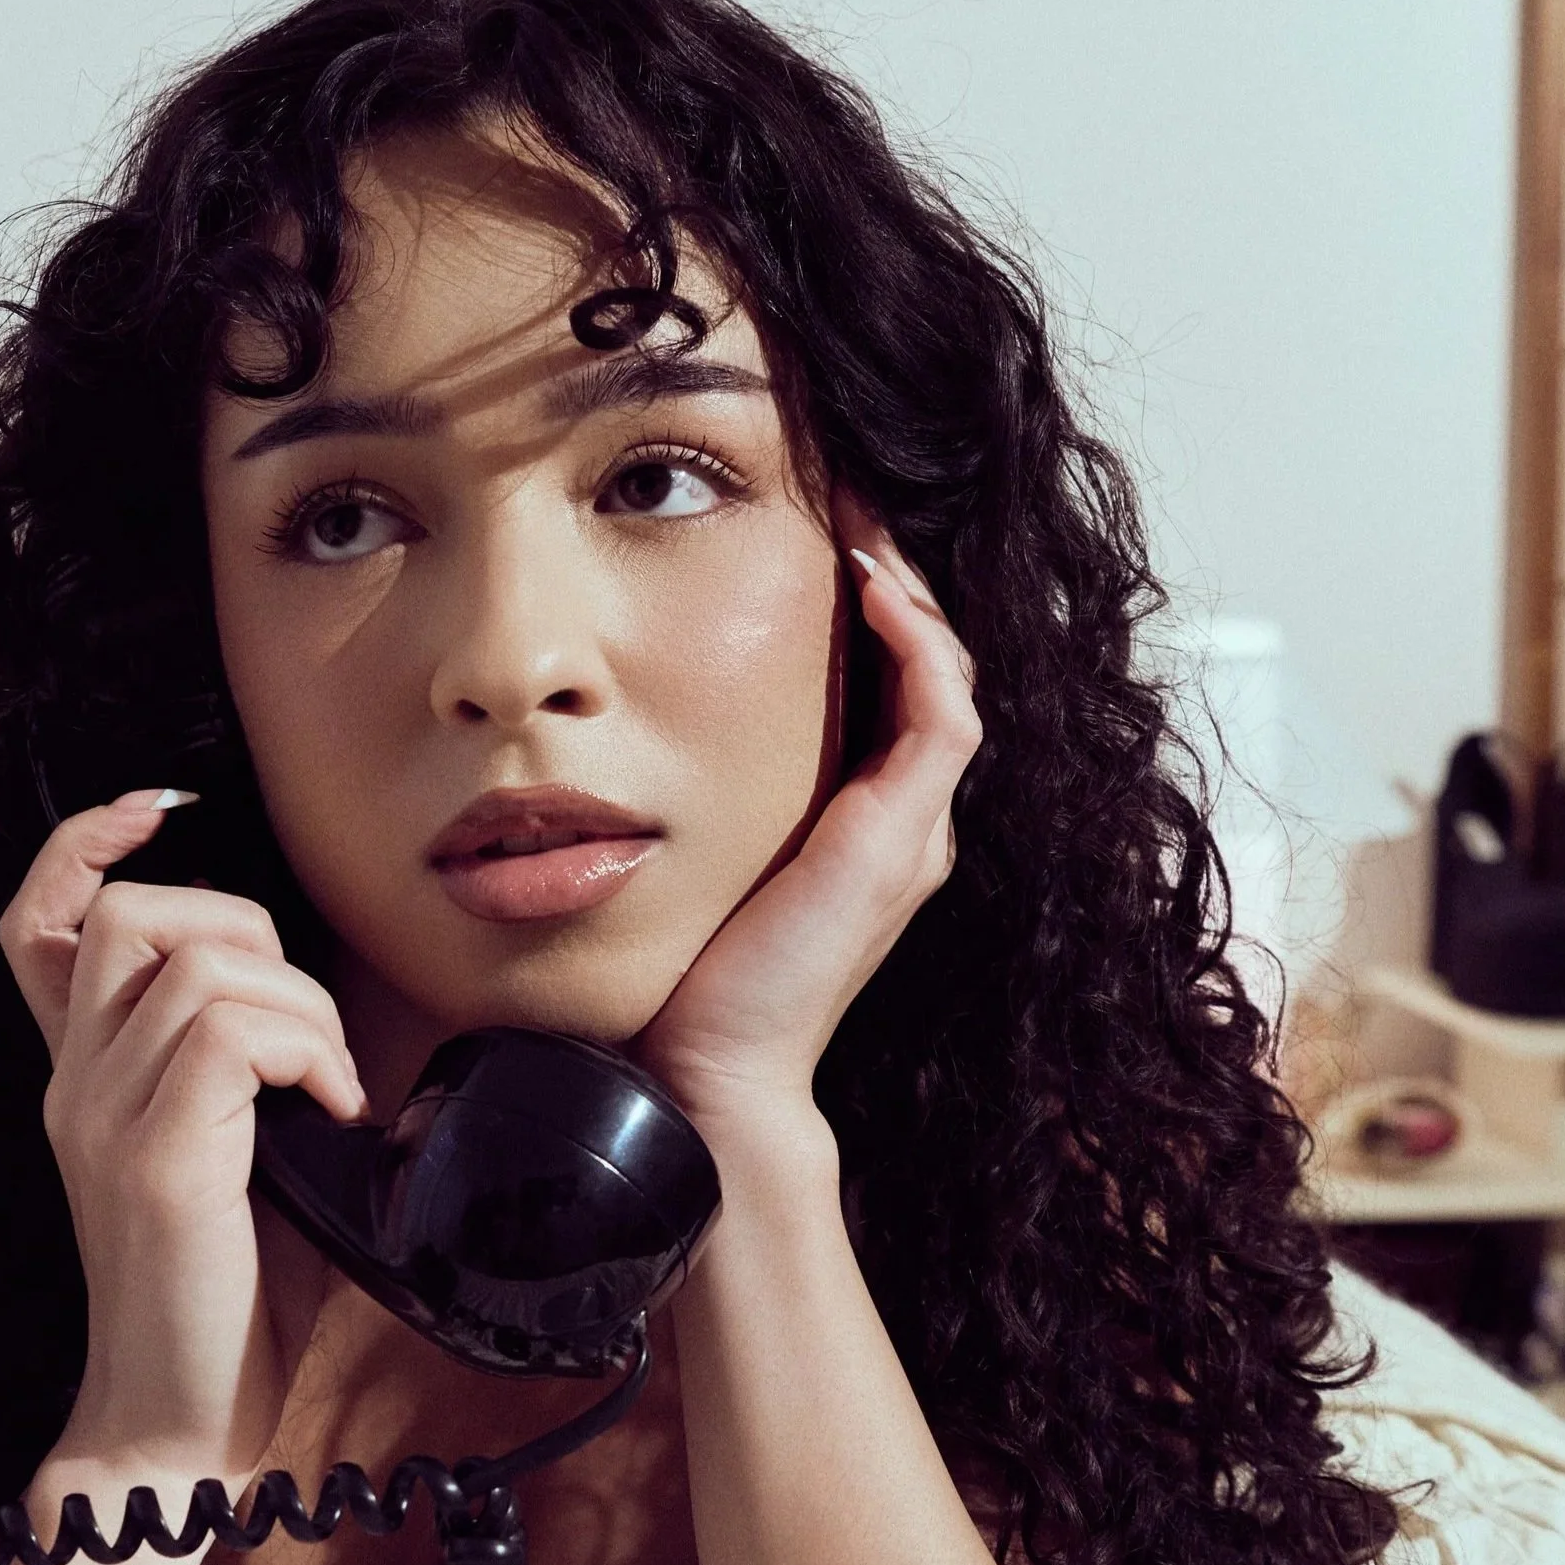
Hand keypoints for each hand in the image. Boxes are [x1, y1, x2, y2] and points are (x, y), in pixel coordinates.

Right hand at [0, 791, 364, 1504]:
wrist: (172, 1431)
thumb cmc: (225, 1307)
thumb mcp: (239, 1162)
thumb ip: (253, 1078)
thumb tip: (344, 1018)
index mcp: (84, 1076)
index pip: (39, 919)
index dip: (89, 841)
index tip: (162, 810)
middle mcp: (75, 1083)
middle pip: (131, 912)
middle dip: (245, 931)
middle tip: (307, 1032)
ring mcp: (106, 1117)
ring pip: (198, 961)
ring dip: (299, 1006)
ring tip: (333, 1087)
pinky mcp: (156, 1159)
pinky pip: (236, 1030)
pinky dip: (308, 1050)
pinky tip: (336, 1113)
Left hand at [637, 505, 979, 1137]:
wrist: (707, 1069)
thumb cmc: (685, 975)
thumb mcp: (691, 854)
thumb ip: (689, 792)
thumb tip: (617, 719)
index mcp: (861, 822)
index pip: (888, 682)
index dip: (867, 603)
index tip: (817, 528)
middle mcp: (902, 820)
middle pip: (929, 663)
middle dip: (894, 573)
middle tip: (849, 495)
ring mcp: (912, 829)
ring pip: (947, 673)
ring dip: (910, 588)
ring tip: (861, 519)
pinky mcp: (903, 836)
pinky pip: (940, 712)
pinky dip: (914, 641)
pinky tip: (868, 587)